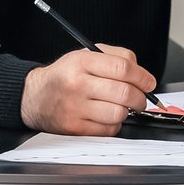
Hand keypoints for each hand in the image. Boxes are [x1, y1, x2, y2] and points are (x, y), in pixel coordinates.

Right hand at [20, 44, 157, 136]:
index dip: (142, 76)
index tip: (149, 82)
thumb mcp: (85, 54)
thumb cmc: (64, 76)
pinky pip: (108, 130)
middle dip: (140, 97)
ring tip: (121, 106)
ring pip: (118, 114)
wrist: (34, 97)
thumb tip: (142, 73)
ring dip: (126, 112)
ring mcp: (75, 108)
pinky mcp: (75, 128)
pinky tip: (106, 116)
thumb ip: (115, 57)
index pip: (122, 67)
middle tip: (140, 98)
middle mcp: (78, 84)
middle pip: (124, 92)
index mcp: (82, 61)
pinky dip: (114, 125)